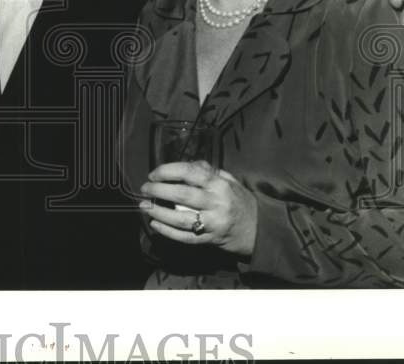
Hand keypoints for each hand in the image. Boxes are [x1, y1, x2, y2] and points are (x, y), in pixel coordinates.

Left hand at [139, 160, 256, 256]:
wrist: (259, 229)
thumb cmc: (239, 200)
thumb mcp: (229, 180)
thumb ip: (208, 171)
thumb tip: (186, 164)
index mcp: (219, 184)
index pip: (190, 173)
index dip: (168, 171)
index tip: (154, 174)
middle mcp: (216, 202)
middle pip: (182, 195)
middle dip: (159, 191)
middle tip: (144, 189)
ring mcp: (213, 223)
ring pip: (181, 219)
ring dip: (159, 213)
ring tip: (145, 207)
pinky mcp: (210, 239)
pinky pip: (186, 237)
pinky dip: (168, 232)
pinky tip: (155, 225)